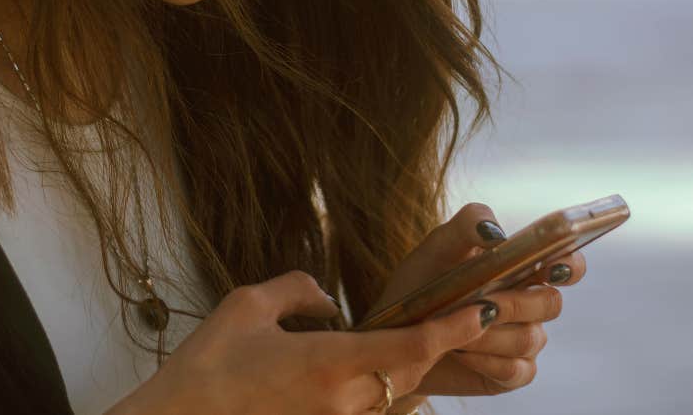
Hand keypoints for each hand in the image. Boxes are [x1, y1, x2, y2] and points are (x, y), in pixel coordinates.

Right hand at [105, 269, 496, 414]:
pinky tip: (367, 366)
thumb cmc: (208, 367)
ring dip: (410, 366)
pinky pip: (366, 410)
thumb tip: (326, 298)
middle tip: (463, 313)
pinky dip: (380, 386)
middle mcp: (344, 403)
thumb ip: (297, 290)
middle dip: (440, 343)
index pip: (413, 347)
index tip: (484, 307)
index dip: (454, 327)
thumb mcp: (247, 306)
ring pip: (391, 395)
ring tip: (421, 332)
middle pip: (412, 374)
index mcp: (331, 364)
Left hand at [359, 203, 586, 412]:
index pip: (566, 264)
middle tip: (481, 300)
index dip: (570, 266)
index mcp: (519, 266)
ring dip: (489, 332)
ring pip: (530, 338)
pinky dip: (485, 360)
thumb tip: (497, 234)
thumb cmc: (421, 280)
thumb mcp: (438, 245)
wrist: (395, 331)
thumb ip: (468, 223)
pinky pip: (516, 370)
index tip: (554, 268)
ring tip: (454, 326)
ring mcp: (523, 338)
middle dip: (514, 302)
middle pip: (551, 303)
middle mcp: (528, 302)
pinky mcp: (511, 373)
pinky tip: (459, 349)